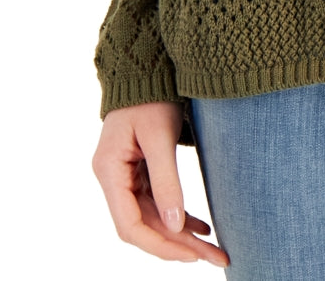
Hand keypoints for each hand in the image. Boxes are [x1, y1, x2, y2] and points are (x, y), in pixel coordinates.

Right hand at [92, 100, 229, 265]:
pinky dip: (179, 216)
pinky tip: (202, 227)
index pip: (130, 225)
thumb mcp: (160, 135)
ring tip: (214, 249)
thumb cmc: (152, 95)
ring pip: (153, 218)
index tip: (193, 254)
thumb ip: (167, 180)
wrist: (147, 67)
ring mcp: (126, 176)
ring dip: (182, 235)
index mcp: (109, 171)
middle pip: (144, 226)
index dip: (160, 245)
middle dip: (178, 245)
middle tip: (215, 258)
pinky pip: (158, 203)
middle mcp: (113, 178)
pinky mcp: (140, 171)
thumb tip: (176, 227)